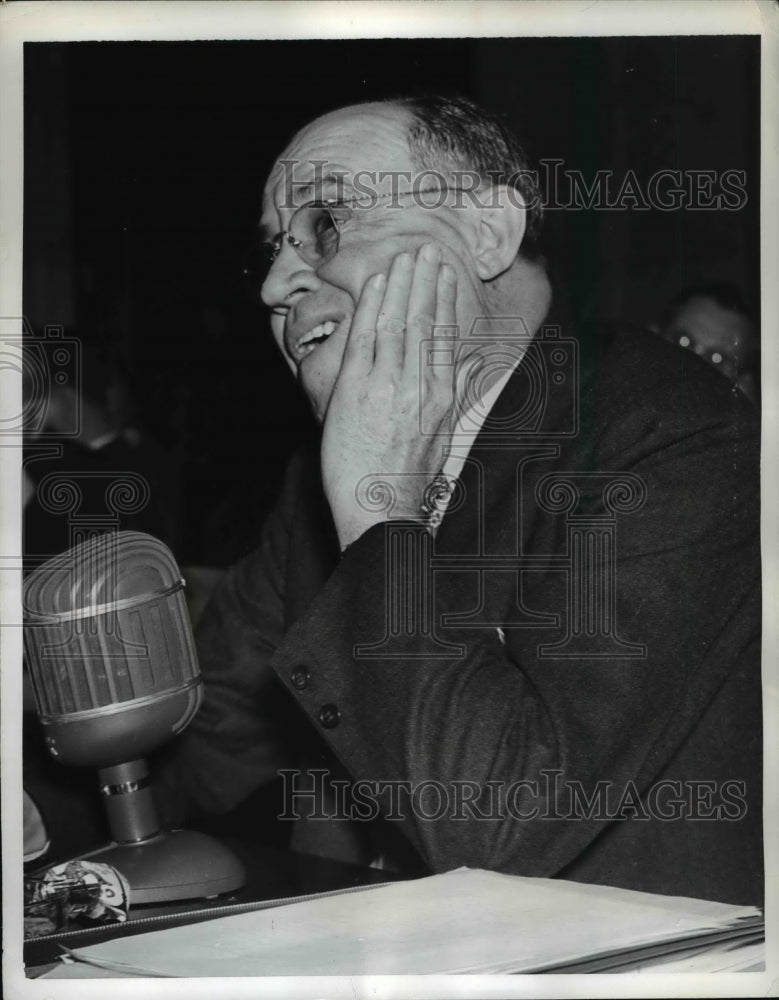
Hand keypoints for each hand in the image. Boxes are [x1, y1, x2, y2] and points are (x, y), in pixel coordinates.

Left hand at [321, 242, 457, 549]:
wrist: (382, 514)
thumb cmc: (406, 483)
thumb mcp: (440, 441)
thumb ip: (448, 400)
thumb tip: (460, 372)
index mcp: (442, 398)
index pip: (445, 337)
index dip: (444, 301)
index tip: (444, 275)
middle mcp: (421, 387)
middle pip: (425, 322)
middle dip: (425, 281)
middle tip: (425, 249)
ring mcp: (390, 386)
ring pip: (398, 323)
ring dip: (400, 285)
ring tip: (403, 257)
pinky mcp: (358, 392)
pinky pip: (366, 340)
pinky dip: (372, 308)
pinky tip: (376, 285)